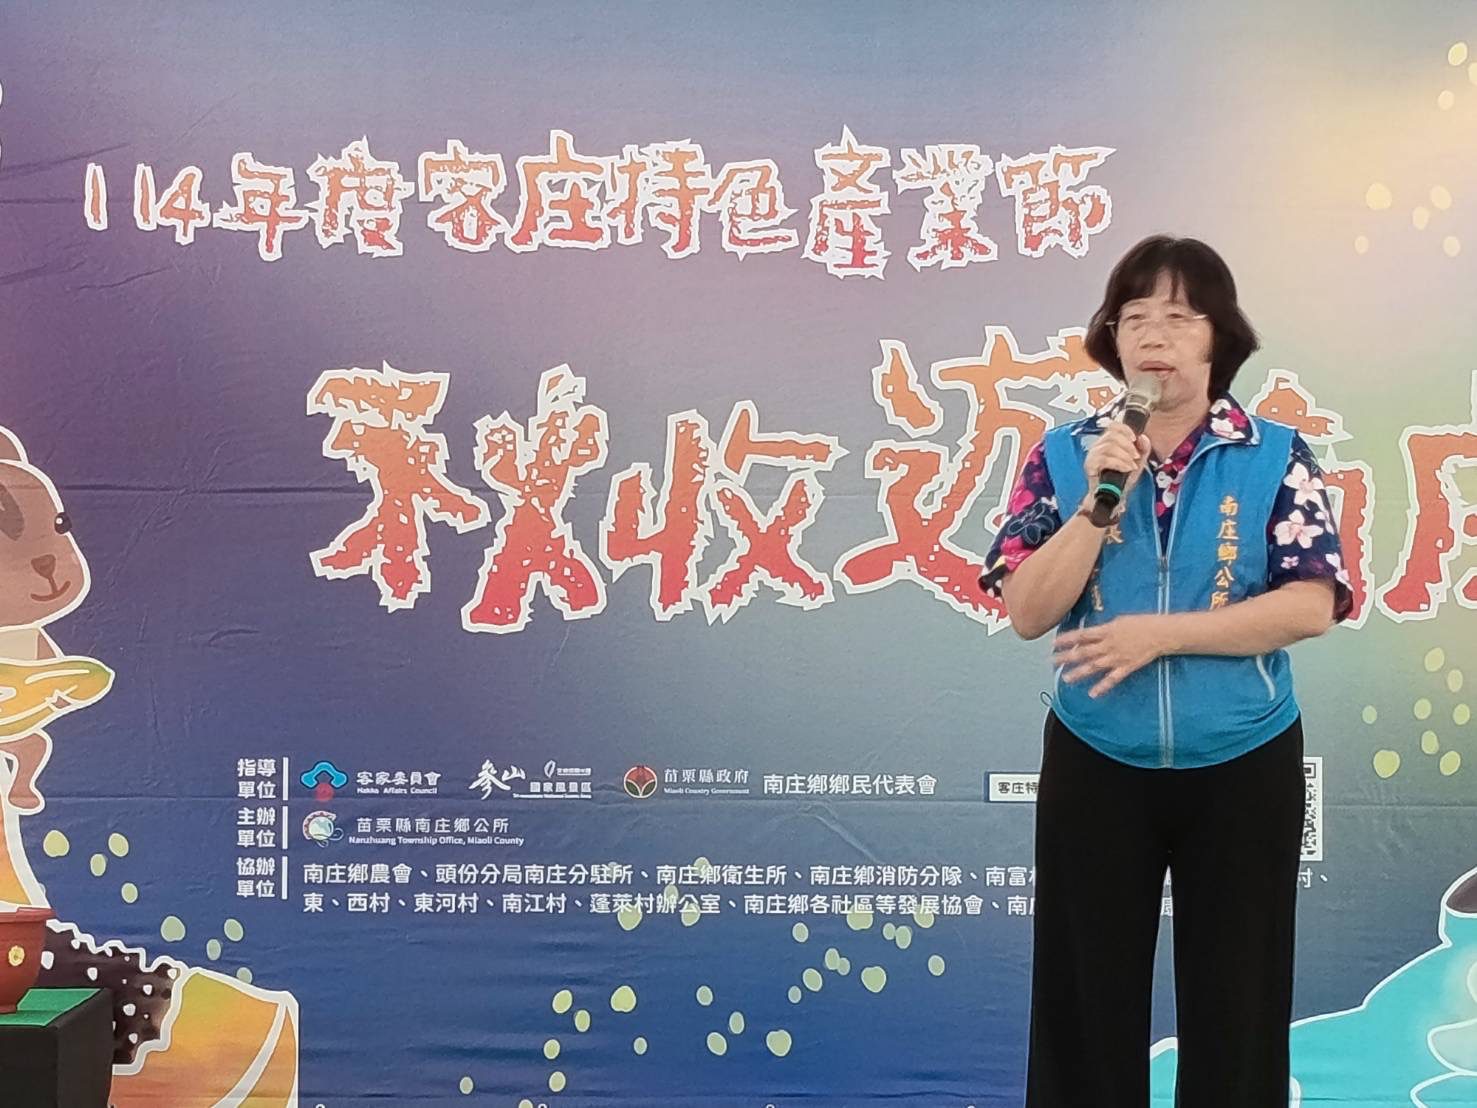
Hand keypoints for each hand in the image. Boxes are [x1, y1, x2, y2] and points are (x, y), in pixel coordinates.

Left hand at [1053, 615, 1167, 698]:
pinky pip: (1112, 679)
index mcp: (1106, 631)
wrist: (1161, 633)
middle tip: (1052, 662)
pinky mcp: (1126, 667)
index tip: (1053, 644)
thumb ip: (1103, 629)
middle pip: (1083, 652)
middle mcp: (1108, 645)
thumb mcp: (1119, 621)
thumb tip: (1090, 634)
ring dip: (1079, 673)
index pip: (1081, 636)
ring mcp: (1117, 657)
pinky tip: (1092, 693)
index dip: (1066, 640)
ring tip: (1066, 679)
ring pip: (1094, 667)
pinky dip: (1102, 686)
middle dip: (1066, 657)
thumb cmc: (1141, 623)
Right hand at [1083, 421, 1151, 507]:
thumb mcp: (1138, 462)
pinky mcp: (1089, 466)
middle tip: (1135, 456)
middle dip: (1127, 445)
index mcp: (1108, 442)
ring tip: (1131, 465)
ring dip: (1124, 455)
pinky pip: (1103, 459)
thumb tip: (1143, 437)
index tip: (1135, 439)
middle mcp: (1098, 446)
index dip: (1125, 429)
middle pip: (1111, 435)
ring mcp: (1092, 456)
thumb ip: (1143, 449)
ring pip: (1108, 446)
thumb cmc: (1122, 479)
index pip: (1113, 426)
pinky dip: (1118, 463)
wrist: (1114, 498)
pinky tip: (1126, 468)